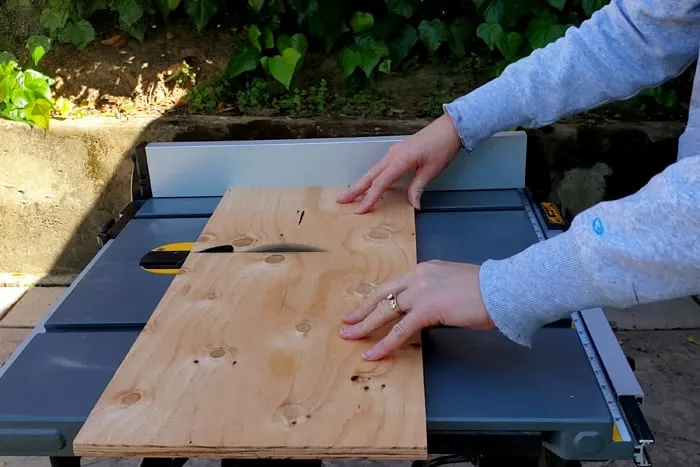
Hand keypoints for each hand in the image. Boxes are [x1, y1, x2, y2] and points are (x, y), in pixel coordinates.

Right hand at [336, 113, 461, 212]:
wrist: (449, 128)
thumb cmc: (442, 146)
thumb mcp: (431, 171)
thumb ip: (418, 188)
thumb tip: (414, 205)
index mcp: (400, 160)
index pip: (380, 184)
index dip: (369, 198)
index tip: (360, 209)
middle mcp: (393, 155)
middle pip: (370, 176)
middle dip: (355, 189)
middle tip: (341, 200)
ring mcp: (394, 152)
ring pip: (374, 170)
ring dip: (362, 183)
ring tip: (351, 194)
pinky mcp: (398, 151)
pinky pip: (381, 166)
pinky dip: (373, 176)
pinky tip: (371, 183)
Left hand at [339, 260, 495, 359]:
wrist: (500, 289)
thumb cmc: (486, 290)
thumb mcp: (455, 284)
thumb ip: (438, 292)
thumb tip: (432, 308)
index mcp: (424, 270)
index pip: (393, 285)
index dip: (375, 298)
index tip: (363, 306)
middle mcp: (417, 277)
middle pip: (382, 295)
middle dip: (362, 310)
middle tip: (347, 322)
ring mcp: (420, 292)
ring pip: (385, 312)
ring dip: (365, 326)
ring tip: (350, 336)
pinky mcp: (426, 310)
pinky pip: (399, 330)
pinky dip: (384, 343)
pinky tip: (373, 353)